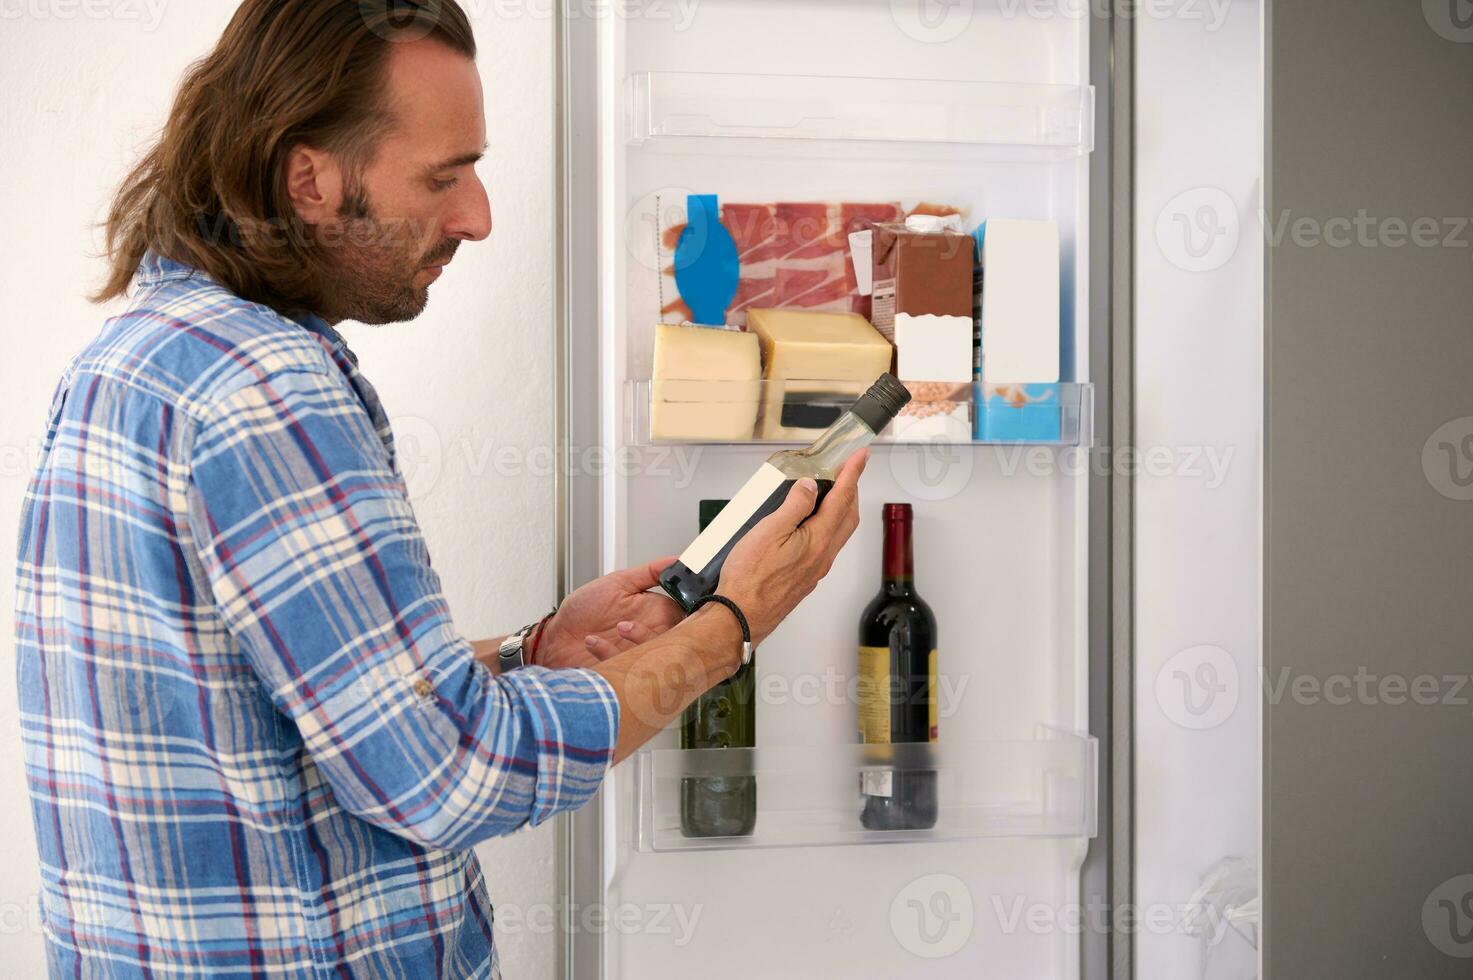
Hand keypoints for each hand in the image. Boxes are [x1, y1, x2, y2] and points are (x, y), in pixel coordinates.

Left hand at [536, 556, 685, 668]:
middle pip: (676, 641)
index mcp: (658, 614)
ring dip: (635, 640)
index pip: (687, 618)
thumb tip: (675, 560)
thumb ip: (649, 572)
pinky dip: (608, 652)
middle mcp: (651, 636)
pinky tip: (592, 641)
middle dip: (658, 633)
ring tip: (617, 626)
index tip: (678, 613)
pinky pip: (628, 668)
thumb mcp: (618, 583)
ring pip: (655, 656)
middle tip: (632, 622)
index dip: (689, 618)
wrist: (555, 638)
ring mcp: (638, 656)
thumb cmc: (584, 610)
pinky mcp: (623, 672)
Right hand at [715, 448, 867, 646]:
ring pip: (838, 533)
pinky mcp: (805, 578)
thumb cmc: (750, 578)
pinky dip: (827, 527)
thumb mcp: (769, 531)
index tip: (860, 456)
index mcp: (818, 540)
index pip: (843, 499)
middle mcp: (822, 556)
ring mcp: (815, 569)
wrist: (741, 616)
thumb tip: (810, 486)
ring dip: (840, 510)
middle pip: (847, 517)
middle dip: (851, 491)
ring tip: (830, 494)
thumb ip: (794, 506)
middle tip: (847, 472)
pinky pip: (825, 546)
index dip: (853, 474)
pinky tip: (811, 526)